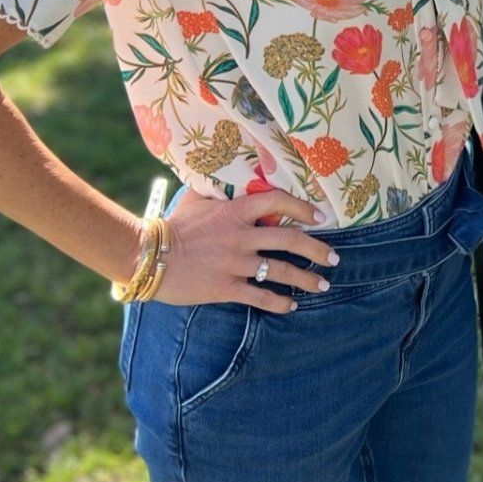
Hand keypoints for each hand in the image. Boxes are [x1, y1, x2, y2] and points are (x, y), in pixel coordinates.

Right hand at [156, 189, 340, 309]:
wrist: (148, 256)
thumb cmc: (173, 226)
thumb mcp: (197, 199)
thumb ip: (219, 191)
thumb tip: (229, 175)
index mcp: (235, 212)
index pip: (278, 202)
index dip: (303, 208)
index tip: (320, 218)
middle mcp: (241, 236)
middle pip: (290, 240)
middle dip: (317, 249)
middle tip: (334, 258)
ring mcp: (235, 263)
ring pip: (280, 271)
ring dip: (306, 278)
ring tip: (322, 284)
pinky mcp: (225, 288)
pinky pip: (260, 297)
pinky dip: (279, 302)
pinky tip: (291, 305)